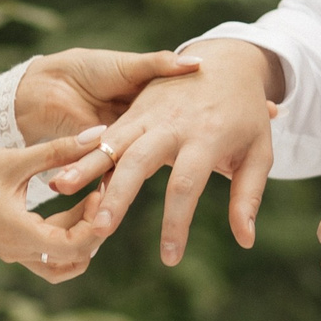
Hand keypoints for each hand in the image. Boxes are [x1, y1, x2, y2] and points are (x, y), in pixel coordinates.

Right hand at [0, 130, 111, 282]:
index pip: (73, 248)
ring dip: (80, 237)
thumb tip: (99, 135)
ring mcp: (12, 250)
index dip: (96, 225)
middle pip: (72, 259)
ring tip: (89, 200)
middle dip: (94, 231)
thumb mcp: (14, 158)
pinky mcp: (9, 243)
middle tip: (101, 195)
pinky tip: (73, 203)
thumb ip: (58, 150)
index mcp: (18, 233)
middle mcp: (17, 250)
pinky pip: (46, 250)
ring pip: (60, 261)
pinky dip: (65, 233)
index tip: (99, 192)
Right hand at [45, 38, 280, 264]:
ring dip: (86, 167)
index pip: (186, 186)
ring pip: (113, 142)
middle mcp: (173, 124)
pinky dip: (84, 153)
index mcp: (207, 137)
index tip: (169, 258)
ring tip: (60, 190)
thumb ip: (248, 197)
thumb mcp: (259, 153)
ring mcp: (150, 113)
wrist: (230, 62)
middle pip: (140, 162)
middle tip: (99, 229)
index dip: (175, 223)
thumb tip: (245, 241)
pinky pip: (107, 133)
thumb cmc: (248, 115)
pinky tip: (63, 173)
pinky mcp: (136, 109)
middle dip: (118, 197)